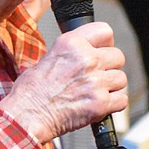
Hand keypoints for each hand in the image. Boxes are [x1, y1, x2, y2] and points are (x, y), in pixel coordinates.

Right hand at [1, 22, 127, 143]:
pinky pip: (122, 100)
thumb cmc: (30, 92)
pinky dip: (113, 104)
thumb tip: (83, 54)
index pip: (105, 31)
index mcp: (72, 44)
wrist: (27, 116)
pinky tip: (99, 105)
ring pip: (121, 79)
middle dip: (110, 67)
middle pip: (118, 57)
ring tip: (96, 92)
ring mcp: (95, 82)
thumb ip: (70, 53)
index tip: (103, 49)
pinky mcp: (100, 103)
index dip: (106, 43)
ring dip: (112, 87)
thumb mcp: (47, 58)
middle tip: (98, 76)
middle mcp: (86, 60)